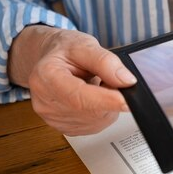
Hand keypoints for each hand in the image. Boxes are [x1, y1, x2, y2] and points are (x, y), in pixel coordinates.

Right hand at [8, 25, 136, 134]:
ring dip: (107, 106)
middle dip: (111, 98)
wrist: (50, 58)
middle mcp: (45, 102)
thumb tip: (126, 81)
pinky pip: (94, 125)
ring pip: (96, 121)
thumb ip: (105, 62)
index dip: (106, 101)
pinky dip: (102, 113)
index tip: (127, 100)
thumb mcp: (85, 45)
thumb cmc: (64, 50)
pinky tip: (94, 98)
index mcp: (46, 77)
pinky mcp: (64, 128)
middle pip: (90, 111)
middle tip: (111, 79)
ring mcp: (53, 118)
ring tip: (98, 85)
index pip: (78, 97)